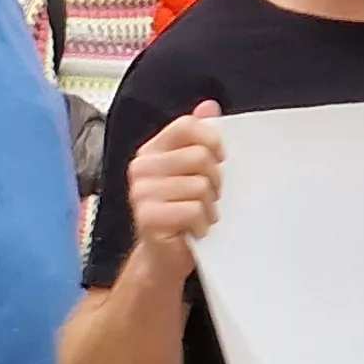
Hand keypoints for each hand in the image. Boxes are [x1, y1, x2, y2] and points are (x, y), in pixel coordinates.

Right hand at [125, 103, 227, 265]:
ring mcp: (142, 193)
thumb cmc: (181, 214)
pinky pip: (193, 210)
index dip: (211, 138)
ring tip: (199, 216)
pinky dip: (203, 224)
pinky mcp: (148, 217)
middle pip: (200, 156)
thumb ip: (198, 139)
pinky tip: (195, 230)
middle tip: (208, 197)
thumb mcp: (192, 172)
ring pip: (200, 186)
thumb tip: (209, 106)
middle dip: (215, 181)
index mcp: (152, 151)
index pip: (186, 126)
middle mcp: (142, 168)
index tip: (221, 157)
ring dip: (209, 207)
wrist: (164, 257)